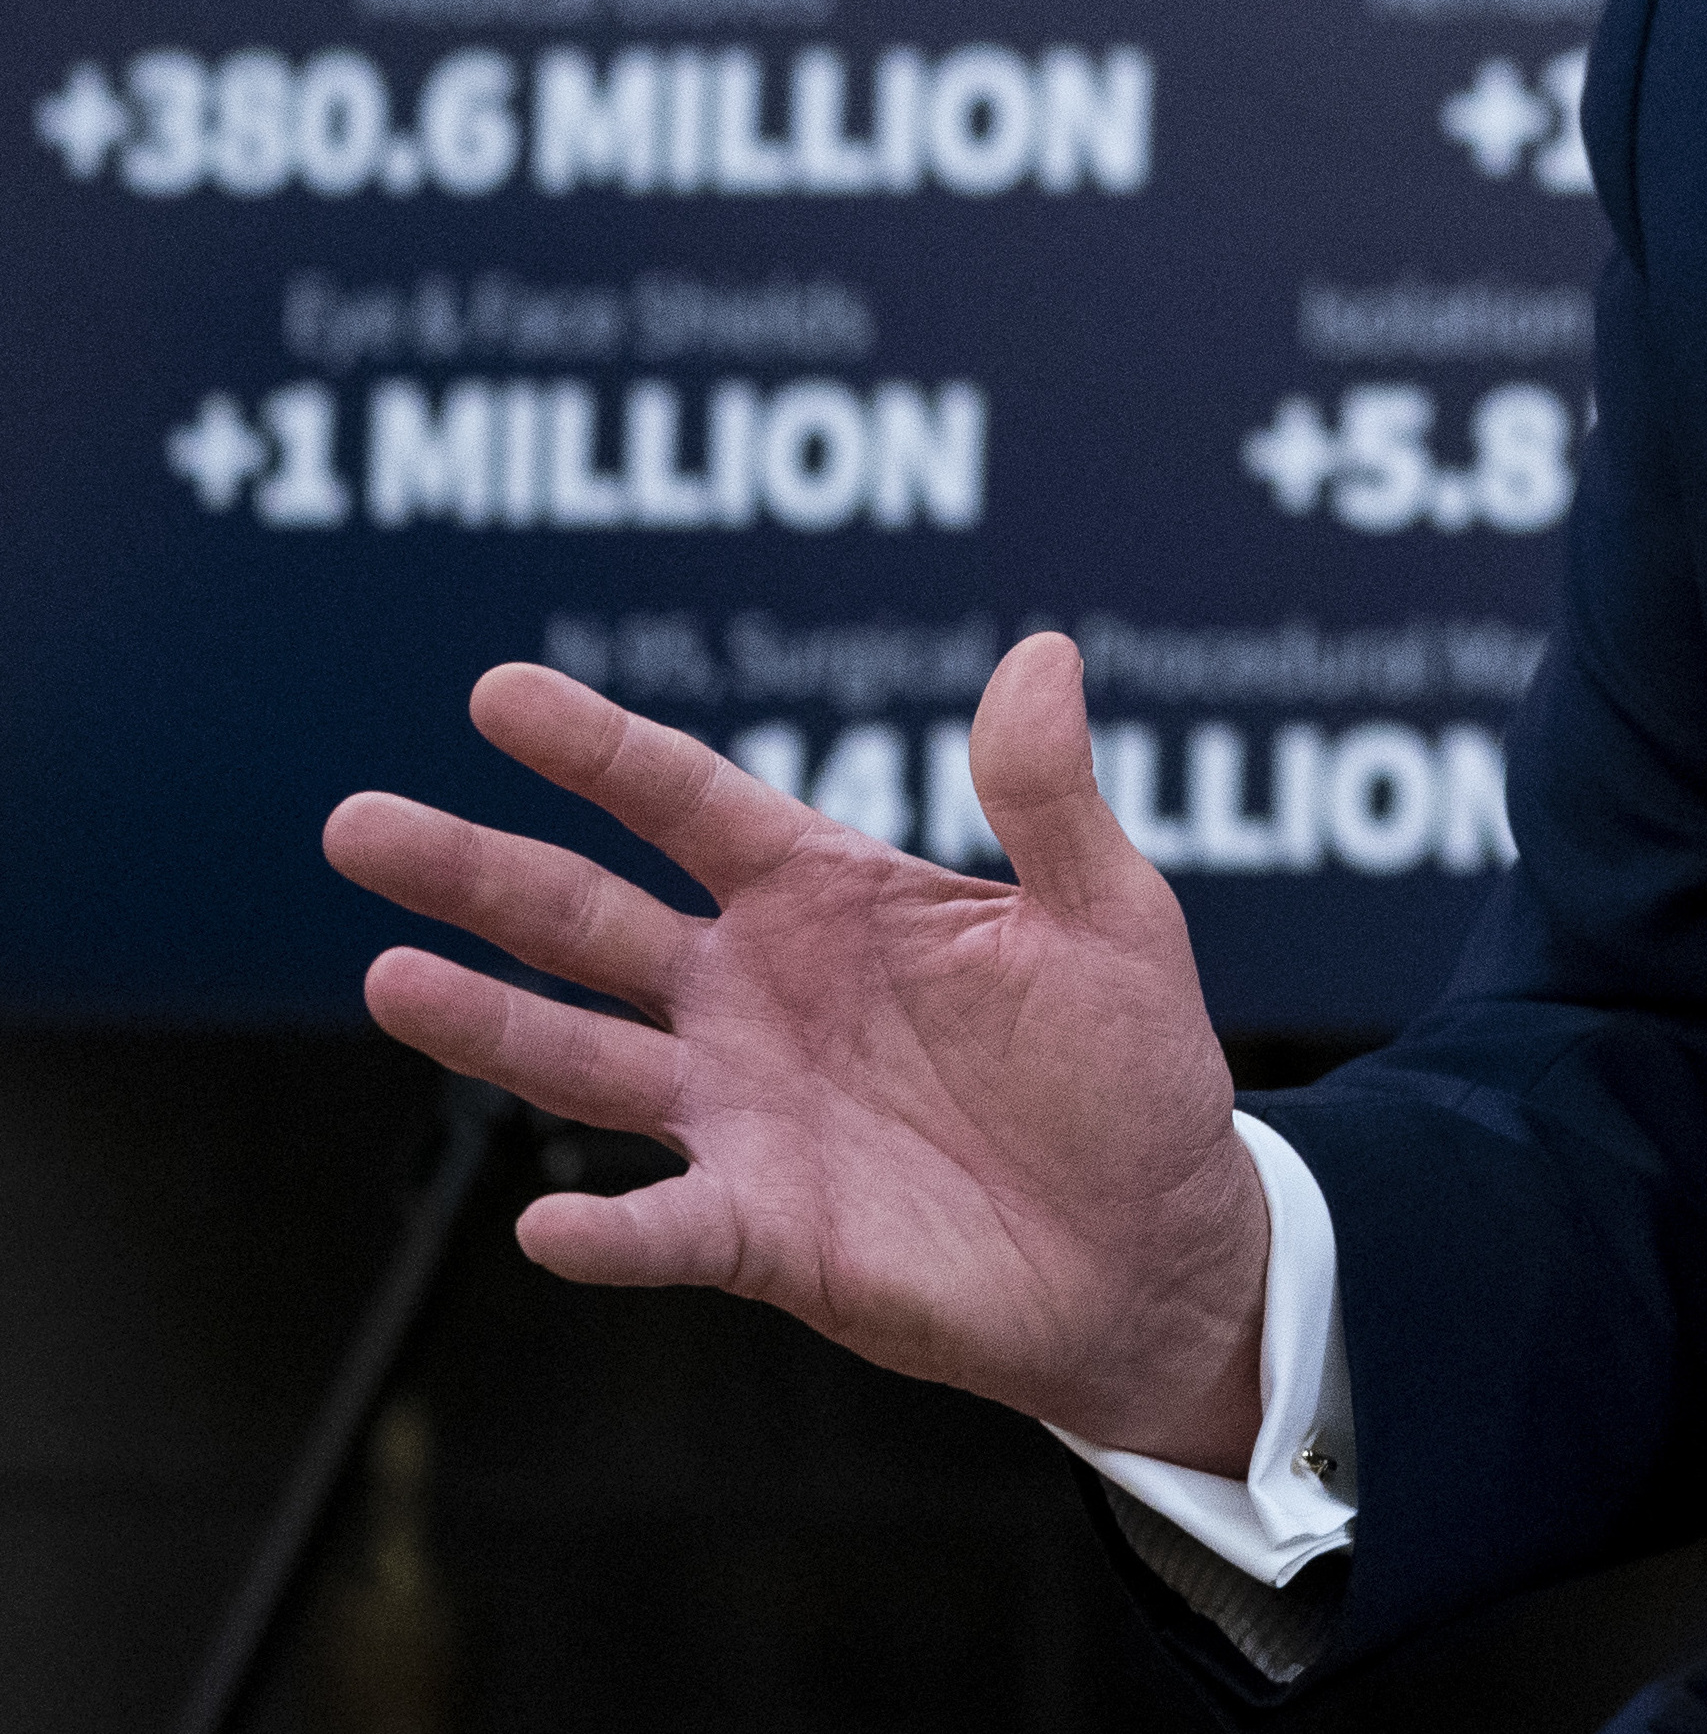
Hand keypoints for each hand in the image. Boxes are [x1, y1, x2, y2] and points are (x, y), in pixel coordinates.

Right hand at [323, 634, 1271, 1471]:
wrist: (1160, 1243)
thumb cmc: (1131, 1067)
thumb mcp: (1110, 914)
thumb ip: (1051, 796)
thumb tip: (1046, 652)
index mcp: (831, 898)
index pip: (690, 802)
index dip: (598, 750)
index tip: (497, 695)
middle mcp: (757, 996)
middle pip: (587, 919)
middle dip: (476, 872)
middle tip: (357, 824)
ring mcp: (746, 1112)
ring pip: (583, 1057)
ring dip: (487, 1024)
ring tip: (389, 977)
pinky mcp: (765, 1229)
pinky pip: (664, 1227)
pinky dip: (606, 1230)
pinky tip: (547, 1224)